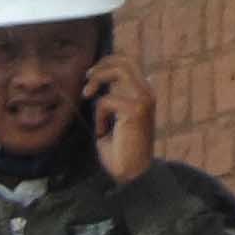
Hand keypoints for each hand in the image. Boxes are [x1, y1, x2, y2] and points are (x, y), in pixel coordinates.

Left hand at [86, 56, 156, 186]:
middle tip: (86, 78)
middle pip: (125, 60)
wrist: (132, 174)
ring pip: (119, 70)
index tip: (90, 75)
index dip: (107, 62)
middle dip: (102, 65)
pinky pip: (106, 101)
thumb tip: (100, 81)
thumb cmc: (121, 150)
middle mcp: (147, 93)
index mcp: (144, 93)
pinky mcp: (136, 110)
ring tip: (86, 95)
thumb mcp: (115, 118)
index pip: (129, 63)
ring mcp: (144, 100)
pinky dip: (99, 116)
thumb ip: (113, 98)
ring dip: (98, 80)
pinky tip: (103, 132)